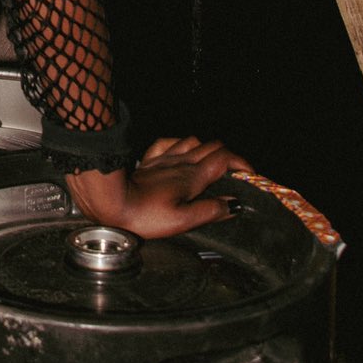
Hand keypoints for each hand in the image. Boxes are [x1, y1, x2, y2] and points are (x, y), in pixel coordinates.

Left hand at [67, 134, 251, 239]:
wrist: (111, 203)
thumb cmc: (145, 215)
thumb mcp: (183, 221)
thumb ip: (210, 210)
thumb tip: (234, 204)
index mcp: (193, 176)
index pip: (225, 159)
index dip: (242, 164)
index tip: (251, 175)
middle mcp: (181, 162)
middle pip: (213, 146)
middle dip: (229, 157)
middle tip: (235, 174)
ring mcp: (164, 158)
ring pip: (193, 141)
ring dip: (207, 149)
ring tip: (211, 165)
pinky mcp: (149, 160)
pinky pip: (169, 142)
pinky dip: (181, 145)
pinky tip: (180, 153)